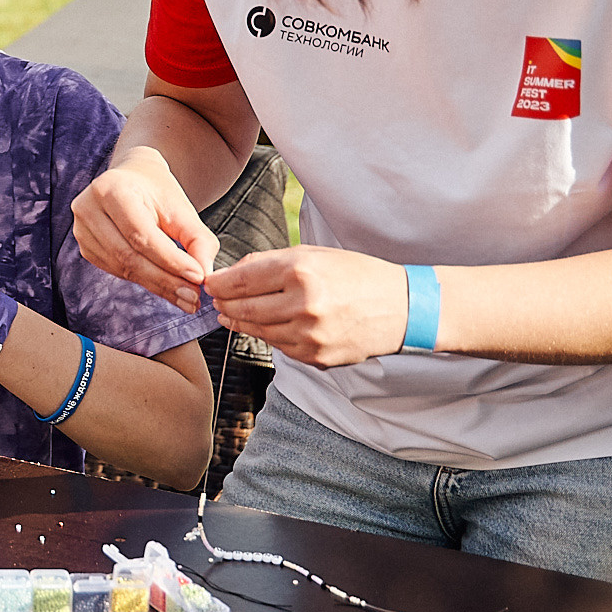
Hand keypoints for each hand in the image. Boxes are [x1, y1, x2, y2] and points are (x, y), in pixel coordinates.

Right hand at [73, 147, 217, 312]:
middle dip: (165, 280)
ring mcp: (81, 229)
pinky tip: (165, 287)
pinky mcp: (86, 247)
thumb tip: (204, 275)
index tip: (198, 277)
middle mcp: (88, 208)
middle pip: (128, 255)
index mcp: (111, 189)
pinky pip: (116, 271)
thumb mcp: (181, 208)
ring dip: (157, 286)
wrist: (132, 178)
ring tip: (186, 298)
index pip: (141, 234)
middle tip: (193, 297)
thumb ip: (197, 239)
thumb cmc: (157, 191)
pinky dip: (144, 282)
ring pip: (122, 268)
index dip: (170, 260)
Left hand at [206, 247, 410, 365]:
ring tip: (232, 314)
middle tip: (216, 301)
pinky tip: (268, 326)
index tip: (210, 284)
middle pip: (243, 308)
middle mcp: (304, 304)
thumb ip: (270, 262)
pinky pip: (279, 347)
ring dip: (241, 322)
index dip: (219, 284)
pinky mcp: (316, 357)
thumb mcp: (314, 254)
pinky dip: (270, 336)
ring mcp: (310, 334)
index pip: (241, 280)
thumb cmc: (357, 275)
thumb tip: (231, 272)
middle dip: (225, 304)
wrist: (402, 308)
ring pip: (258, 330)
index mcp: (301, 271)